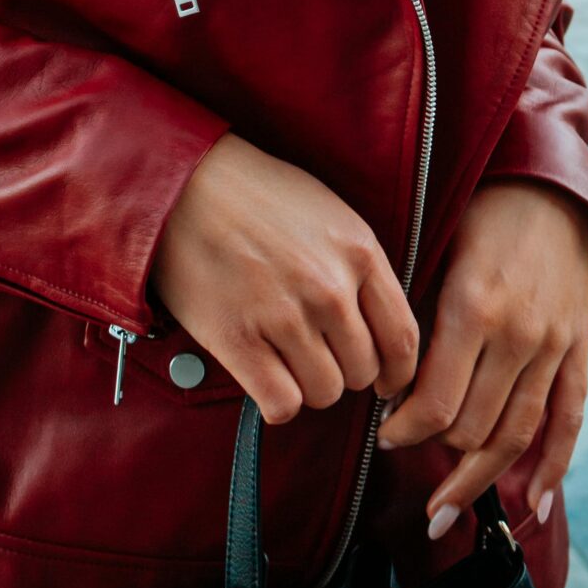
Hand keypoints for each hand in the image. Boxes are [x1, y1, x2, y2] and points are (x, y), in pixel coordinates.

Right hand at [150, 133, 419, 424]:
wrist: (184, 183)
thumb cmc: (256, 195)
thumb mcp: (329, 214)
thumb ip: (360, 267)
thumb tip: (378, 326)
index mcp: (359, 252)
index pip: (403, 339)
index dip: (397, 374)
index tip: (385, 383)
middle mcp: (329, 287)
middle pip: (362, 372)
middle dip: (343, 371)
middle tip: (315, 354)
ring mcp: (284, 315)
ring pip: (324, 393)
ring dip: (308, 386)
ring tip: (284, 358)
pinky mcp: (239, 339)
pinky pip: (282, 404)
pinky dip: (277, 402)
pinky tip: (264, 378)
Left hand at [375, 178, 587, 534]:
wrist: (548, 182)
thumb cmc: (479, 210)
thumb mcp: (436, 249)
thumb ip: (417, 314)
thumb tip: (388, 380)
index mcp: (472, 308)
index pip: (434, 405)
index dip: (402, 431)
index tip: (383, 435)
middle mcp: (517, 335)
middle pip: (472, 428)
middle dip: (432, 453)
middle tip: (405, 458)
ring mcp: (554, 347)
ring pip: (517, 436)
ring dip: (480, 481)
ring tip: (447, 512)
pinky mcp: (578, 349)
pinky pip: (569, 421)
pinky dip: (553, 469)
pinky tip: (535, 507)